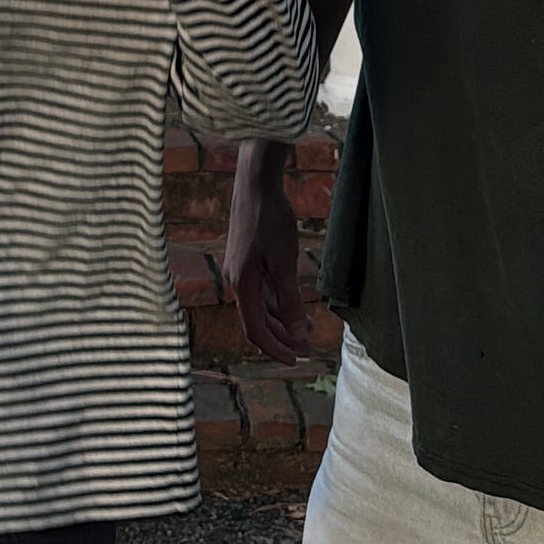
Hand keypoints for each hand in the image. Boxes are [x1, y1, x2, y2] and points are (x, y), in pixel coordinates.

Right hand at [224, 148, 311, 364]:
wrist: (255, 182)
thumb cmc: (269, 219)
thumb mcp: (284, 262)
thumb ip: (290, 300)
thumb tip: (298, 335)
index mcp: (242, 285)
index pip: (255, 330)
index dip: (275, 349)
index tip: (296, 360)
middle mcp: (236, 280)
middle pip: (257, 321)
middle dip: (281, 338)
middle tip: (306, 349)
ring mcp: (240, 268)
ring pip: (259, 305)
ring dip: (280, 321)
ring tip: (304, 330)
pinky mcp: (246, 257)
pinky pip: (259, 290)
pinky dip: (275, 302)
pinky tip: (292, 302)